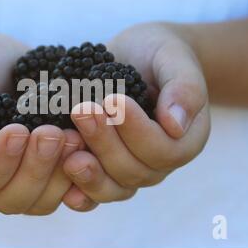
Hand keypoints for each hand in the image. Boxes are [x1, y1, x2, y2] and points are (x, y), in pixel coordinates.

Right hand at [0, 35, 96, 214]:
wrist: (7, 66)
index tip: (17, 130)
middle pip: (11, 198)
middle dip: (35, 168)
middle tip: (53, 133)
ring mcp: (21, 185)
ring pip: (41, 202)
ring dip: (59, 174)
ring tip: (74, 137)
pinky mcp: (49, 179)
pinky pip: (65, 194)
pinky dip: (79, 179)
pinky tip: (88, 153)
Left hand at [61, 23, 210, 201]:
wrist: (136, 56)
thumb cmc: (159, 54)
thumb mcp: (174, 58)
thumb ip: (183, 87)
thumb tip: (175, 124)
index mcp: (184, 139)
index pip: (163, 150)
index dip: (137, 130)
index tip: (113, 100)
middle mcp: (159, 162)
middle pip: (133, 171)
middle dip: (105, 142)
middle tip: (82, 110)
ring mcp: (131, 169)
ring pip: (113, 187)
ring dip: (89, 170)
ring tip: (68, 146)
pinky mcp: (106, 169)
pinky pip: (95, 192)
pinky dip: (79, 193)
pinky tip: (63, 184)